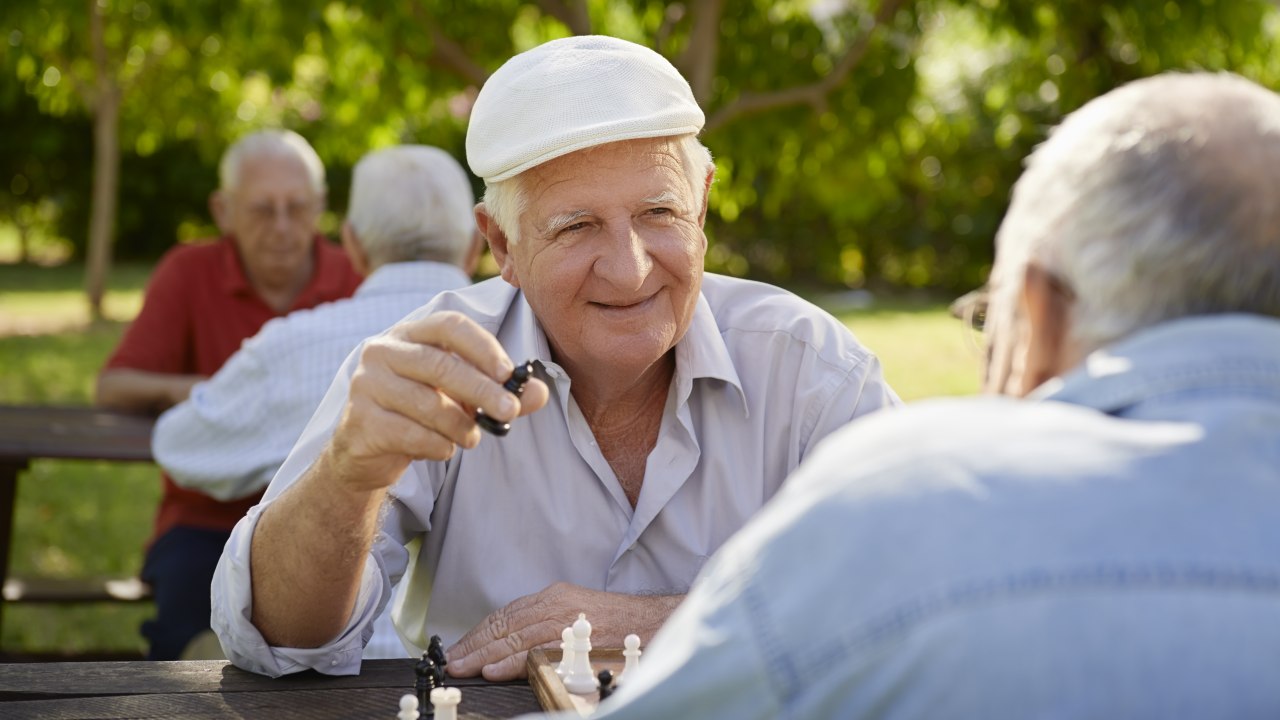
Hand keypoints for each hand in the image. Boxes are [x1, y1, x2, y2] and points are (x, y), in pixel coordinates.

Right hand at [326, 311, 548, 490]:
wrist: (365, 452)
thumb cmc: (420, 414)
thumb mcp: (463, 399)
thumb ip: (501, 393)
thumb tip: (539, 393)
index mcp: (409, 334)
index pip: (449, 324)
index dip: (481, 345)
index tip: (508, 372)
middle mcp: (382, 351)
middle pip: (439, 365)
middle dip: (481, 390)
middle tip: (510, 410)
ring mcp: (366, 385)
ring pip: (427, 404)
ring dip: (460, 426)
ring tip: (472, 438)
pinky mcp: (360, 421)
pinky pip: (410, 434)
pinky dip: (437, 446)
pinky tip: (443, 449)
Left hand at [445, 582, 682, 679]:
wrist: (656, 623)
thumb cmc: (616, 624)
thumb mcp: (576, 615)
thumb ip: (545, 626)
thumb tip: (510, 649)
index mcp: (554, 598)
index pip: (506, 615)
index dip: (479, 633)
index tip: (459, 648)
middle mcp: (557, 605)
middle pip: (505, 625)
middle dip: (474, 645)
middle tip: (451, 662)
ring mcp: (566, 622)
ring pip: (516, 638)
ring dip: (485, 655)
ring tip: (463, 668)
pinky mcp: (577, 641)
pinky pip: (538, 652)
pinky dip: (512, 661)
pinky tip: (494, 669)